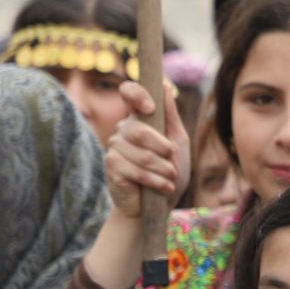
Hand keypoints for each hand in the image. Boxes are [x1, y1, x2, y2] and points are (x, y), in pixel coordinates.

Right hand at [105, 80, 190, 217]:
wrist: (158, 204)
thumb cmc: (170, 170)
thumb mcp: (178, 141)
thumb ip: (170, 115)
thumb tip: (164, 84)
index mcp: (140, 118)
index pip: (129, 93)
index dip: (137, 95)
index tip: (150, 108)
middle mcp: (123, 129)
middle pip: (138, 129)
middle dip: (162, 148)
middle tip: (172, 161)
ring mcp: (115, 147)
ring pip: (139, 152)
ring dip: (162, 168)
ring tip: (169, 177)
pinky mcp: (111, 166)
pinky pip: (134, 169)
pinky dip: (155, 180)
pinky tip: (164, 187)